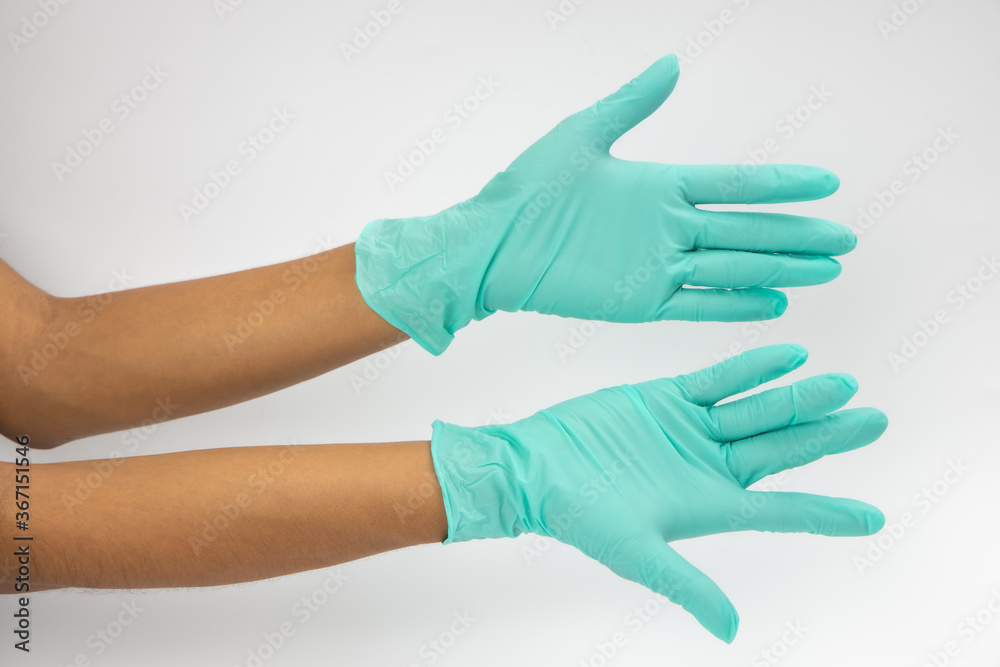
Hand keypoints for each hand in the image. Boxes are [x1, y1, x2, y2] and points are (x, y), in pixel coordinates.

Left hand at [356, 55, 853, 353]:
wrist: (490, 245)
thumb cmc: (527, 189)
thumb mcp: (581, 135)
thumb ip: (632, 103)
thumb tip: (672, 63)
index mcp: (660, 185)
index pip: (735, 185)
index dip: (781, 186)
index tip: (827, 183)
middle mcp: (668, 227)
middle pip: (747, 231)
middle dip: (798, 236)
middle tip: (844, 242)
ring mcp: (656, 266)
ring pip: (733, 269)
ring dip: (780, 270)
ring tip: (824, 272)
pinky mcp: (638, 301)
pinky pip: (697, 304)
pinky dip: (735, 304)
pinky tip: (773, 302)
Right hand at [430, 345, 886, 640]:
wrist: (536, 465)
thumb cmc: (580, 515)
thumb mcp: (637, 553)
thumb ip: (686, 585)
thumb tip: (729, 629)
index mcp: (709, 505)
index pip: (782, 510)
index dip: (827, 513)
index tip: (873, 519)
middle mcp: (709, 466)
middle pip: (782, 449)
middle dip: (828, 435)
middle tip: (874, 418)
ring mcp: (692, 429)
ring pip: (758, 410)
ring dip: (799, 396)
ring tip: (842, 382)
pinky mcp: (669, 399)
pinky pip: (720, 380)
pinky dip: (754, 368)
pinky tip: (790, 355)